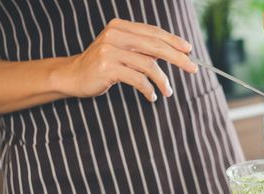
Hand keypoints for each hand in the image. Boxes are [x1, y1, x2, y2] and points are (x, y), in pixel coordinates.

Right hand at [55, 19, 196, 101]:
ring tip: (167, 92)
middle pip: (155, 46)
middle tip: (192, 69)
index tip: (189, 51)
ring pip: (148, 65)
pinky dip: (148, 89)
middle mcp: (116, 35)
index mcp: (121, 26)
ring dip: (163, 81)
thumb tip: (173, 54)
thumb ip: (141, 49)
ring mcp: (110, 51)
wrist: (72, 76)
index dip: (173, 41)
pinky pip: (138, 79)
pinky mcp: (108, 68)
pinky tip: (151, 96)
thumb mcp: (121, 50)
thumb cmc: (101, 65)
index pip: (154, 32)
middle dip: (178, 58)